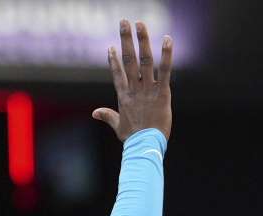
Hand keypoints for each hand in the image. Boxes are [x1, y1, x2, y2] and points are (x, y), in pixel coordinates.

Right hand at [93, 19, 172, 140]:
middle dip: (126, 39)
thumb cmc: (133, 138)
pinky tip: (168, 40)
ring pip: (145, 60)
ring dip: (142, 40)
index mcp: (124, 96)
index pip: (117, 73)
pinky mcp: (162, 93)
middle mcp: (134, 89)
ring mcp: (148, 89)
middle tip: (124, 22)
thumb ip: (107, 116)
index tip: (111, 47)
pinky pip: (165, 71)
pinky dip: (166, 55)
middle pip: (129, 60)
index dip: (114, 60)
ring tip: (140, 23)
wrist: (144, 146)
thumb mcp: (118, 126)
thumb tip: (94, 112)